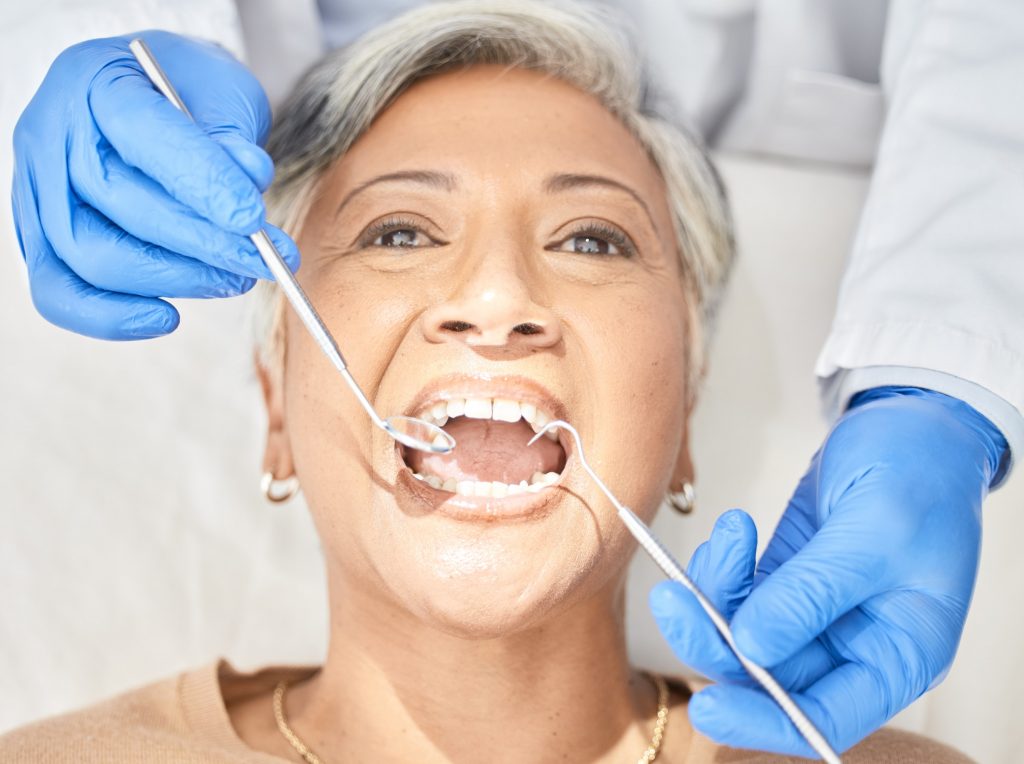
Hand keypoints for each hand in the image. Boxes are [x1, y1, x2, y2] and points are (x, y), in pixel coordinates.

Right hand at [12, 30, 298, 339]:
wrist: (152, 98)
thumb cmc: (190, 93)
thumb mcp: (224, 92)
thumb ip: (233, 138)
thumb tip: (249, 181)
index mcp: (100, 79)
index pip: (146, 134)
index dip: (204, 184)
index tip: (253, 221)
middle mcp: (54, 132)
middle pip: (120, 204)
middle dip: (205, 244)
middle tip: (263, 261)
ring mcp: (38, 187)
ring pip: (93, 255)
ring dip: (176, 279)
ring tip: (234, 278)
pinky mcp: (38, 236)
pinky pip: (58, 291)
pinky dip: (112, 317)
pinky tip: (168, 318)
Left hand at [649, 387, 1007, 755]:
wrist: (910, 423)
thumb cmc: (919, 475)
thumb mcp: (873, 532)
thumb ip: (812, 593)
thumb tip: (751, 648)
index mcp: (898, 655)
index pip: (826, 719)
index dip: (766, 723)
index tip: (710, 708)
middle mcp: (854, 645)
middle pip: (770, 677)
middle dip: (717, 642)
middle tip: (675, 601)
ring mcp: (816, 613)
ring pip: (742, 634)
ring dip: (713, 595)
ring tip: (727, 538)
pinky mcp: (786, 579)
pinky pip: (737, 594)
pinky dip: (721, 568)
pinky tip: (733, 531)